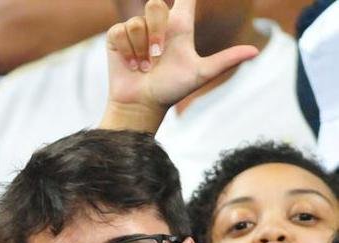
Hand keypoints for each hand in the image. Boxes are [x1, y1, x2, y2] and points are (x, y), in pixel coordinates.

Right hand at [102, 0, 257, 126]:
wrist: (142, 103)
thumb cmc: (171, 89)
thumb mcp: (201, 74)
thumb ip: (225, 60)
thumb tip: (256, 51)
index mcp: (179, 26)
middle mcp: (157, 25)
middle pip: (155, 5)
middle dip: (156, 31)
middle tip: (157, 56)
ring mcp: (136, 30)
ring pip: (137, 23)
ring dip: (140, 49)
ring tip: (143, 66)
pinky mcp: (117, 38)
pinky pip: (120, 32)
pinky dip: (126, 51)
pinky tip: (131, 65)